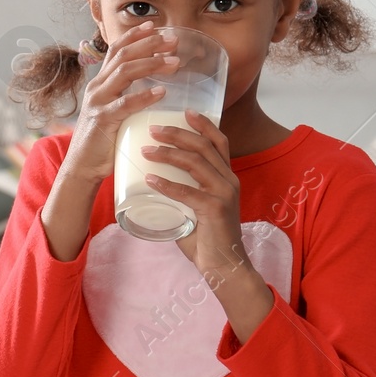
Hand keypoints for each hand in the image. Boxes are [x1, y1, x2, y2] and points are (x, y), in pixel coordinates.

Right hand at [60, 21, 179, 183]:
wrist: (82, 167)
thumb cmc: (103, 141)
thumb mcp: (114, 112)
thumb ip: (128, 97)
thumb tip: (155, 89)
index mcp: (100, 84)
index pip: (115, 51)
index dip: (134, 36)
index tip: (154, 25)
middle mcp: (97, 88)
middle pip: (123, 56)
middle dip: (149, 44)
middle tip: (173, 40)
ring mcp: (98, 103)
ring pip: (124, 73)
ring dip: (151, 64)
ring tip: (174, 63)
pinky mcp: (102, 120)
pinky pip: (124, 103)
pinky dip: (143, 96)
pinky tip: (161, 92)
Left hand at [140, 109, 251, 283]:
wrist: (224, 265)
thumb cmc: (206, 238)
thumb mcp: (195, 207)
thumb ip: (181, 193)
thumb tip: (152, 182)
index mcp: (226, 177)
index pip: (218, 141)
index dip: (203, 124)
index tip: (184, 111)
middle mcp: (229, 180)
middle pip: (204, 146)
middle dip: (178, 133)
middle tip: (153, 128)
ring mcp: (224, 194)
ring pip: (196, 163)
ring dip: (169, 153)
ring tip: (146, 150)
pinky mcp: (216, 209)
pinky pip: (189, 192)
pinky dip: (168, 183)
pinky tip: (150, 179)